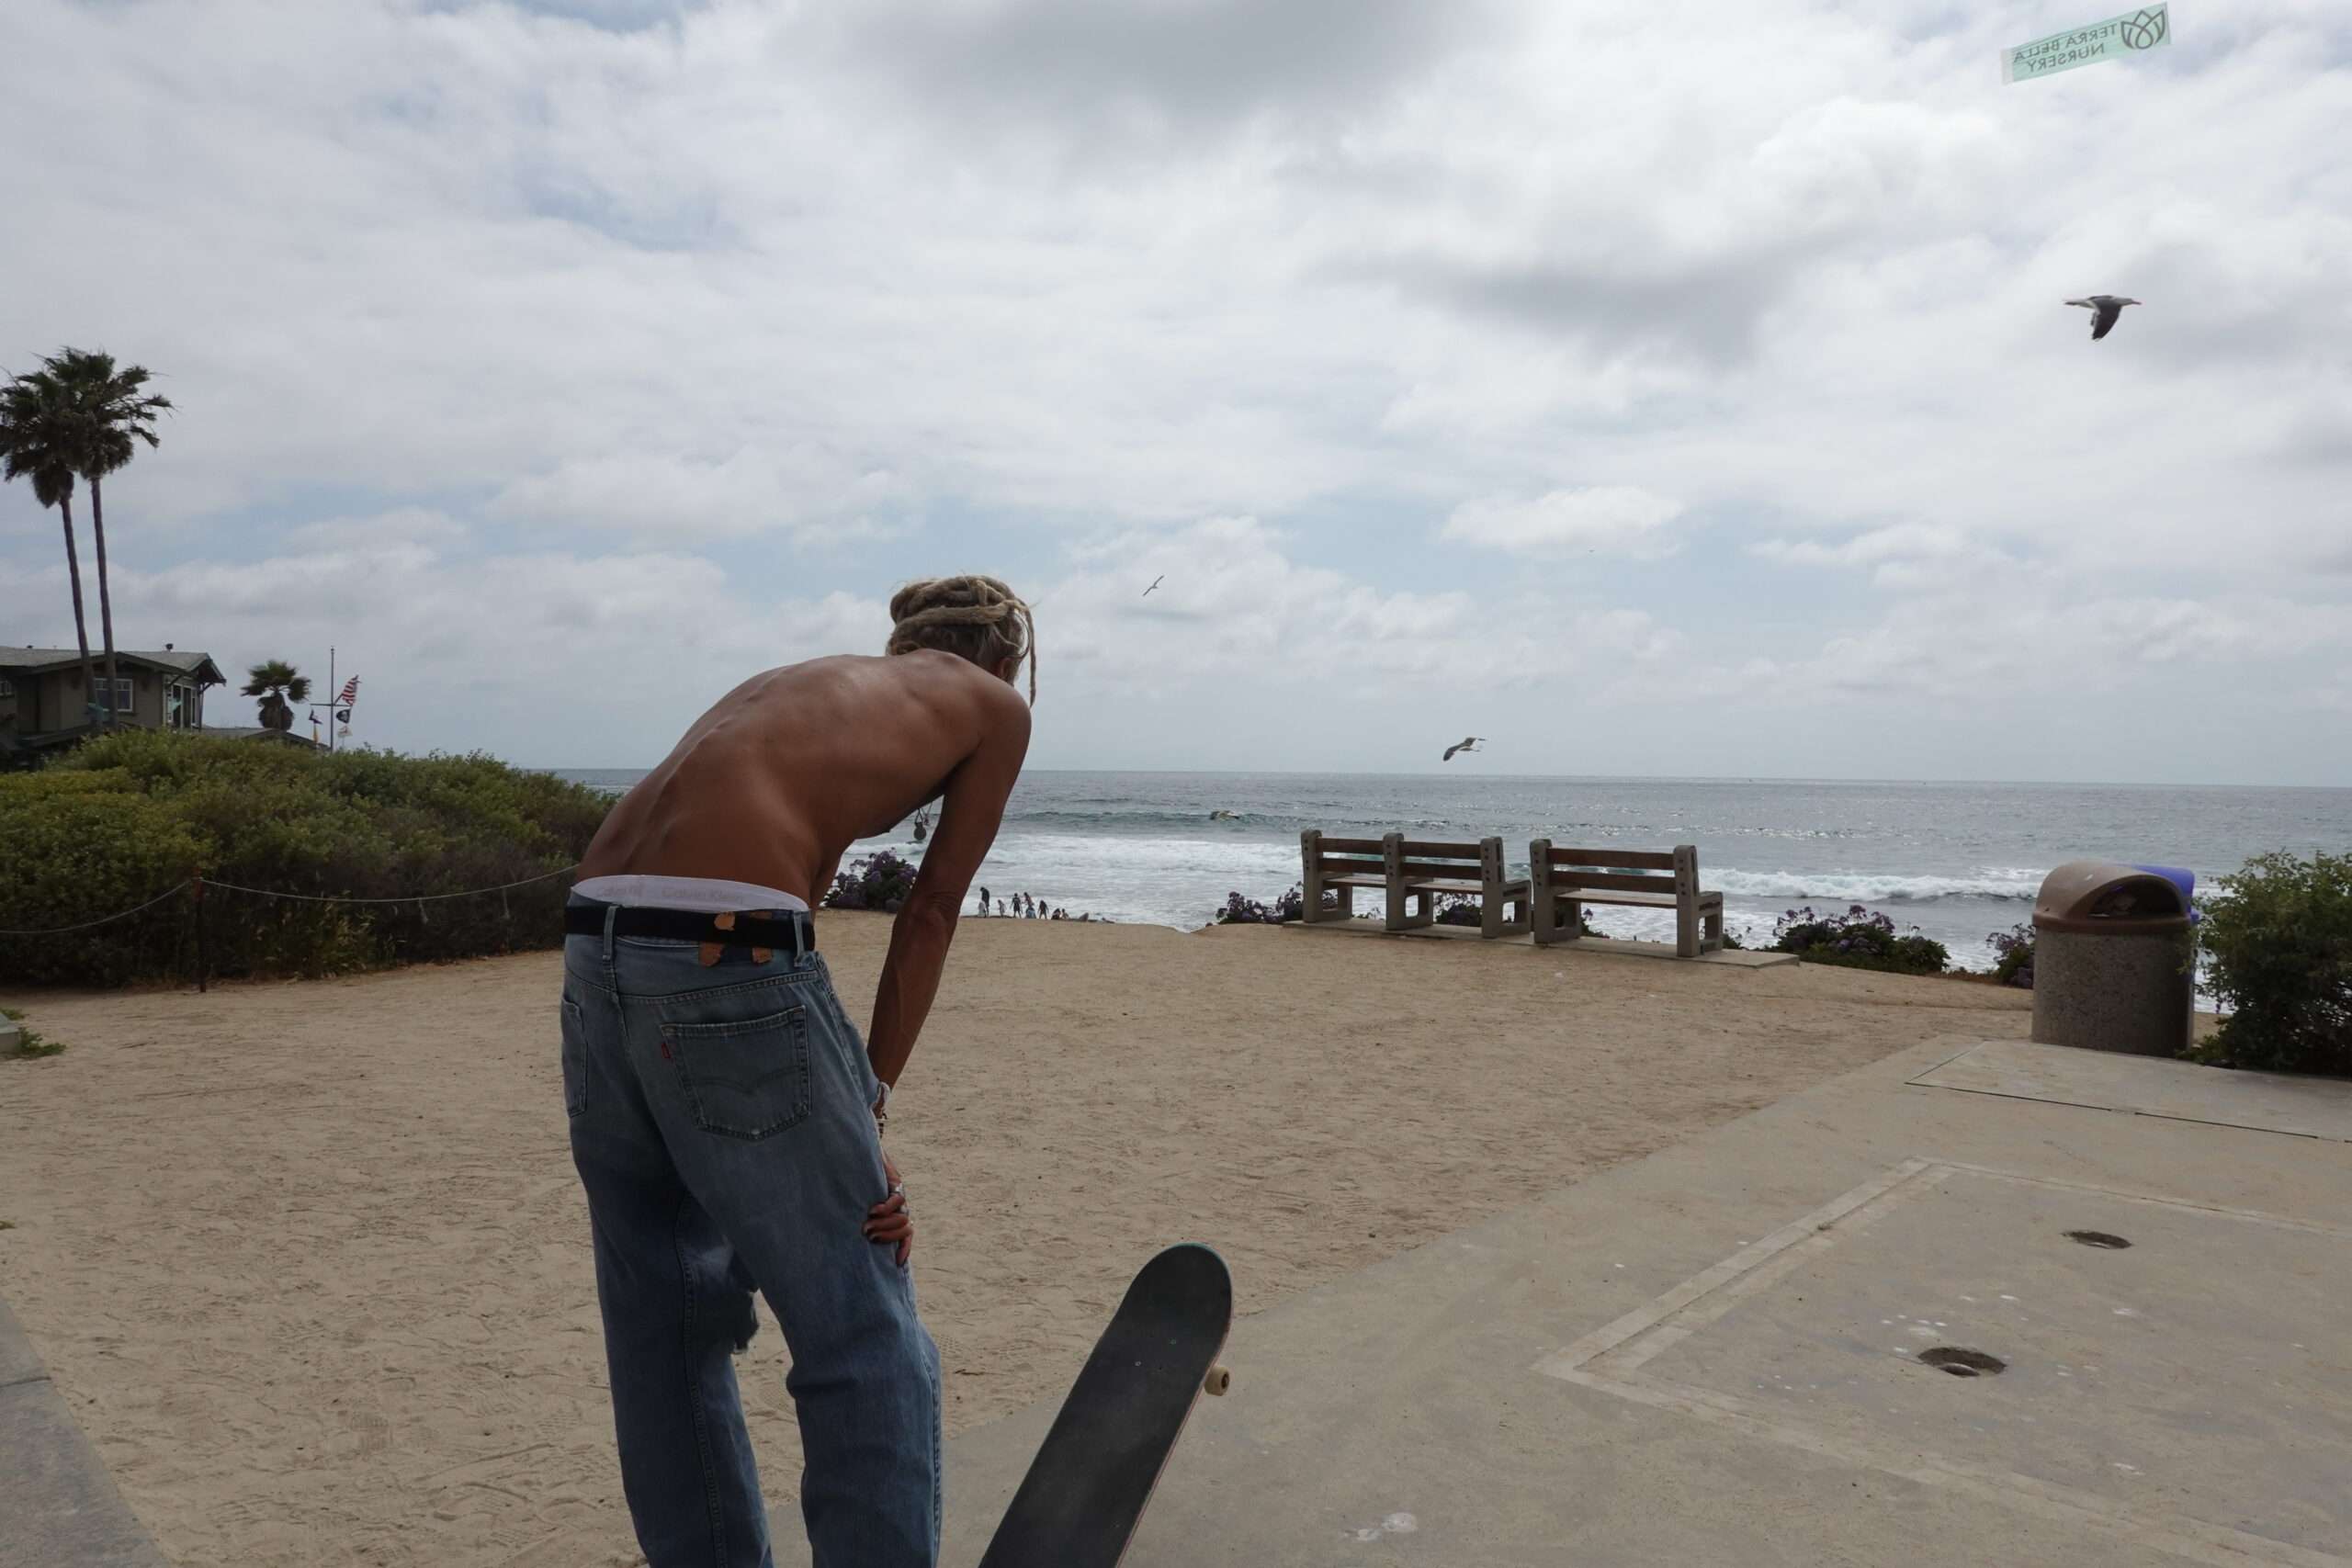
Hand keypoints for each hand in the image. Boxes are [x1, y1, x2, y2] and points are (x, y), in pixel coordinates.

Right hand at [864, 1147, 912, 1265]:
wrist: (860, 1155)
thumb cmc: (854, 1186)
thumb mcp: (856, 1207)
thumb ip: (857, 1222)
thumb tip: (841, 1244)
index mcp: (894, 1216)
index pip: (905, 1236)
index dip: (904, 1249)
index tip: (897, 1263)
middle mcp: (899, 1207)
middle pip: (905, 1230)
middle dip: (887, 1236)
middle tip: (869, 1236)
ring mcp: (899, 1194)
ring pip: (901, 1217)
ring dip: (885, 1224)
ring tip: (868, 1224)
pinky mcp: (895, 1181)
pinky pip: (896, 1200)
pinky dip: (886, 1208)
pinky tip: (873, 1210)